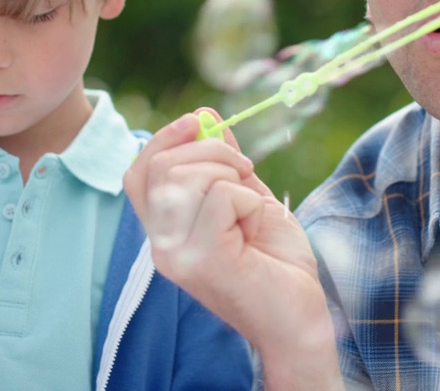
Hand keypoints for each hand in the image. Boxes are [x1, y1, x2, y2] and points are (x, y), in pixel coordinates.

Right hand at [124, 112, 342, 390]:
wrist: (302, 320)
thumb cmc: (279, 265)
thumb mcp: (250, 200)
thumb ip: (225, 165)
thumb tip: (206, 119)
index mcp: (167, 232)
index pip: (137, 174)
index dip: (163, 139)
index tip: (198, 122)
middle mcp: (162, 245)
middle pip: (160, 167)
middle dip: (210, 151)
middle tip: (245, 170)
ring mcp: (177, 255)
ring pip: (186, 177)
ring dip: (231, 174)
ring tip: (252, 204)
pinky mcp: (202, 260)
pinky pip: (220, 196)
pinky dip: (248, 200)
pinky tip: (255, 226)